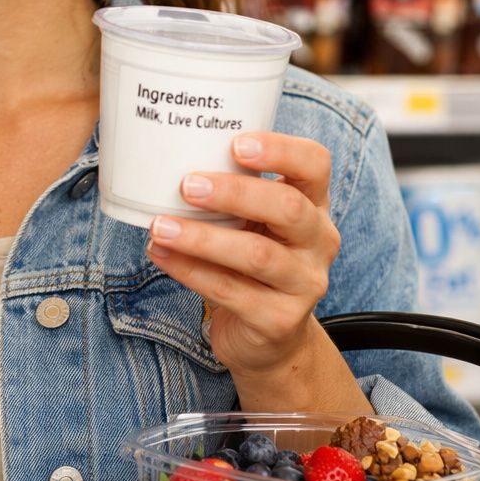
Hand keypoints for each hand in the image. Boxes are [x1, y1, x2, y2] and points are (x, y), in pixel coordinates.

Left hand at [146, 132, 340, 380]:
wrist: (268, 335)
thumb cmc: (251, 261)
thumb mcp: (254, 221)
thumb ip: (234, 191)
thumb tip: (170, 156)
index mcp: (314, 205)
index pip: (315, 164)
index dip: (281, 150)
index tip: (236, 144)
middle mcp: (319, 242)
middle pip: (288, 208)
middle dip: (234, 193)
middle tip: (187, 185)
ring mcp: (305, 284)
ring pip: (256, 255)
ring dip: (202, 238)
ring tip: (160, 226)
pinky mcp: (279, 320)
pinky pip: (230, 291)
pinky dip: (189, 270)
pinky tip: (161, 254)